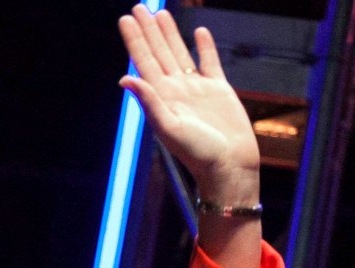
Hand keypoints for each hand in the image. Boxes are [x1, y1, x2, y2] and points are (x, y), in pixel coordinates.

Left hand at [118, 6, 258, 204]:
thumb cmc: (198, 153)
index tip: (126, 19)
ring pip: (180, 53)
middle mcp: (176, 90)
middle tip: (138, 6)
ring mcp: (196, 89)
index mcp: (161, 98)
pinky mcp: (218, 90)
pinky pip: (209, 63)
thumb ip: (149, 102)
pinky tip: (199, 33)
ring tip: (160, 13)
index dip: (135, 40)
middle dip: (148, 30)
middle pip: (158, 53)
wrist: (229, 165)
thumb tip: (125, 79)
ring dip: (169, 34)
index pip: (143, 62)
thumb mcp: (169, 128)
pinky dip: (205, 47)